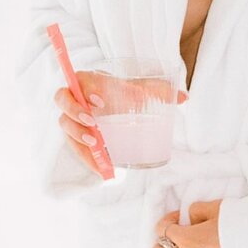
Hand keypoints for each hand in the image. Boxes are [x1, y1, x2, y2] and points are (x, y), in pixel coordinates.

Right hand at [54, 70, 186, 174]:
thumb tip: (185, 97)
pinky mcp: (74, 135)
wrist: (113, 104)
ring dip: (77, 134)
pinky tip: (100, 168)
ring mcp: (73, 117)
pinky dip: (86, 158)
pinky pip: (74, 146)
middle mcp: (76, 97)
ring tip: (95, 143)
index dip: (86, 89)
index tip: (102, 102)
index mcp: (90, 80)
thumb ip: (159, 91)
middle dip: (75, 111)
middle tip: (92, 121)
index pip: (80, 79)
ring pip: (65, 124)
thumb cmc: (126, 93)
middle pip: (62, 99)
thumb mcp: (141, 90)